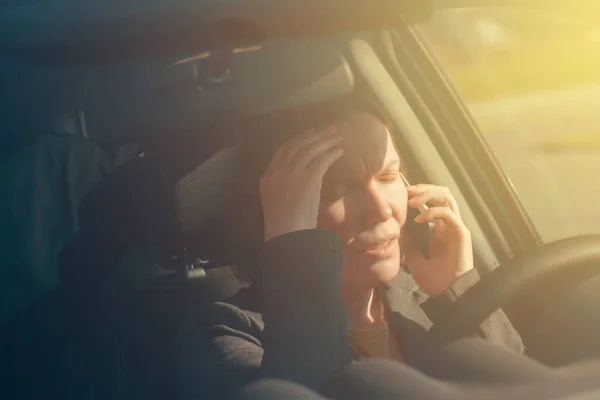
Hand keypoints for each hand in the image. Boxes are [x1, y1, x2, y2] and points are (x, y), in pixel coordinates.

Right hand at [260, 126, 343, 242]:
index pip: (282, 151)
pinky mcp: (308, 178)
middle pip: (297, 145)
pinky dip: (332, 153)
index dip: (297, 141)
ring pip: (311, 149)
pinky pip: (322, 159)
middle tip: (327, 130)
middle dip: (313, 135)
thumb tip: (295, 181)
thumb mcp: (274, 203)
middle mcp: (278, 171)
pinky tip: (339, 151)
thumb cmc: (284, 226)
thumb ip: (281, 187)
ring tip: (337, 137)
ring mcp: (293, 173)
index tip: (309, 136)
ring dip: (325, 141)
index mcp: (268, 177)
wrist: (287, 234)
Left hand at [403, 184, 473, 296]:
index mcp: (440, 228)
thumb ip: (408, 242)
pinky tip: (418, 219)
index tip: (402, 194)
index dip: (420, 194)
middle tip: (407, 191)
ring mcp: (456, 227)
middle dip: (424, 188)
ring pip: (447, 197)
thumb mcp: (413, 257)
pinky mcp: (462, 233)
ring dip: (428, 195)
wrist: (447, 294)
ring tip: (412, 201)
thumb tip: (396, 229)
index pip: (433, 200)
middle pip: (442, 193)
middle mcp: (449, 224)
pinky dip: (432, 211)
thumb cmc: (433, 279)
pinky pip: (448, 213)